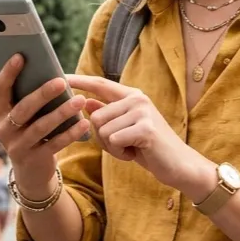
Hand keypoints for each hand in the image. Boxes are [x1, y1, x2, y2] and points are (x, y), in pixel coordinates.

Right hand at [0, 55, 90, 198]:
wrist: (31, 172)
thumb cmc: (32, 132)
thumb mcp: (26, 116)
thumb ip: (31, 97)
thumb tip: (49, 70)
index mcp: (0, 113)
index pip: (0, 89)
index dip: (9, 72)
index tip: (21, 55)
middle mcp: (4, 129)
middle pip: (23, 108)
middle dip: (43, 94)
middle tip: (61, 81)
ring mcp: (17, 146)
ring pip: (41, 126)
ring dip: (61, 112)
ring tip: (80, 100)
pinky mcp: (34, 159)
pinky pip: (55, 143)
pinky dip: (70, 133)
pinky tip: (84, 123)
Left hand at [66, 75, 196, 188]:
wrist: (179, 164)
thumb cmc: (150, 147)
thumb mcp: (126, 127)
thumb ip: (109, 113)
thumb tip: (86, 101)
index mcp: (132, 96)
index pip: (100, 83)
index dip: (79, 80)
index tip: (60, 76)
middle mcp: (137, 99)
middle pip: (95, 116)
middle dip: (103, 137)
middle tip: (123, 144)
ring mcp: (142, 112)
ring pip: (102, 130)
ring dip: (112, 147)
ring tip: (131, 148)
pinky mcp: (145, 128)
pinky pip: (114, 141)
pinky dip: (120, 153)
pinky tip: (136, 153)